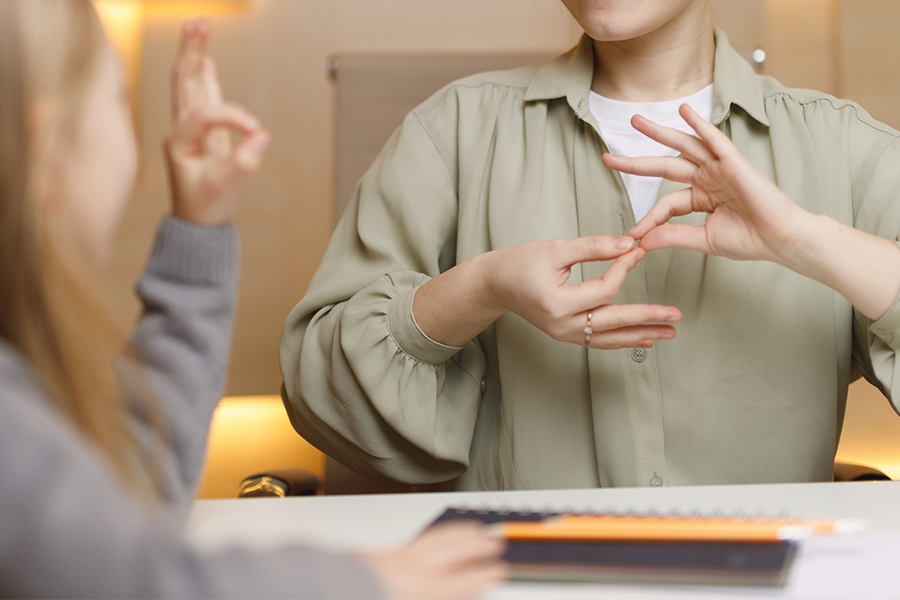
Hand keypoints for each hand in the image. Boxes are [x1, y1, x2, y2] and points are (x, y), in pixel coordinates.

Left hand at [164, 19, 269, 225]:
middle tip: (199, 23)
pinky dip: (205, 77)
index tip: (256, 132)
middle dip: (191, 50)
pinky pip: (202, 98)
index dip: (233, 118)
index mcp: (180, 141)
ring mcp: (191, 131)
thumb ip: (243, 162)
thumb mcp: (225, 187)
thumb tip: (261, 135)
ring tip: (198, 28)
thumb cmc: (206, 208)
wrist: (198, 226)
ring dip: (195, 56)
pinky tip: (206, 61)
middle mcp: (181, 131)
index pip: (208, 115)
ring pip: (191, 85)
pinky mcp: (203, 135)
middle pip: (184, 81)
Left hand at [360, 521, 507, 599]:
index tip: (500, 570)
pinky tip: (433, 536)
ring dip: (457, 533)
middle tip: (494, 540)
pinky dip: (431, 535)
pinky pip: (415, 539)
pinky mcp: (379, 553)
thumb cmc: (367, 596)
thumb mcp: (420, 594)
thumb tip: (454, 589)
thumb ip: (438, 592)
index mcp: (424, 589)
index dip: (484, 575)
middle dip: (476, 546)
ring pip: (434, 539)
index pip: (463, 582)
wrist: (330, 589)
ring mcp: (395, 557)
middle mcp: (413, 569)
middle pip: (453, 552)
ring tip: (472, 529)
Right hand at [481, 236, 681, 348]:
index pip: (604, 289)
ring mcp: (564, 334)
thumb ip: (594, 247)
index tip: (638, 250)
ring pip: (609, 338)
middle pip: (613, 322)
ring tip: (667, 333)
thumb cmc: (520, 263)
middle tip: (675, 315)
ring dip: (640, 335)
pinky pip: (599, 341)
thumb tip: (629, 245)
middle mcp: (562, 325)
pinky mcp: (566, 334)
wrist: (495, 283)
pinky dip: (622, 340)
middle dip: (647, 318)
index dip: (624, 268)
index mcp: (558, 303)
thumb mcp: (556, 249)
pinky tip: (643, 339)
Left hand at [602, 105, 807, 266]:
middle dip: (636, 161)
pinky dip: (700, 125)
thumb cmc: (749, 240)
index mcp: (700, 197)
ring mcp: (720, 168)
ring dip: (659, 133)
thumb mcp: (703, 239)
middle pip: (664, 165)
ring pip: (683, 146)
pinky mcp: (735, 163)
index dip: (649, 217)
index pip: (665, 203)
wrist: (780, 240)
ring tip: (636, 121)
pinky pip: (715, 140)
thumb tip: (642, 240)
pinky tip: (685, 112)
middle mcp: (707, 178)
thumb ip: (673, 236)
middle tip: (607, 157)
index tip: (635, 235)